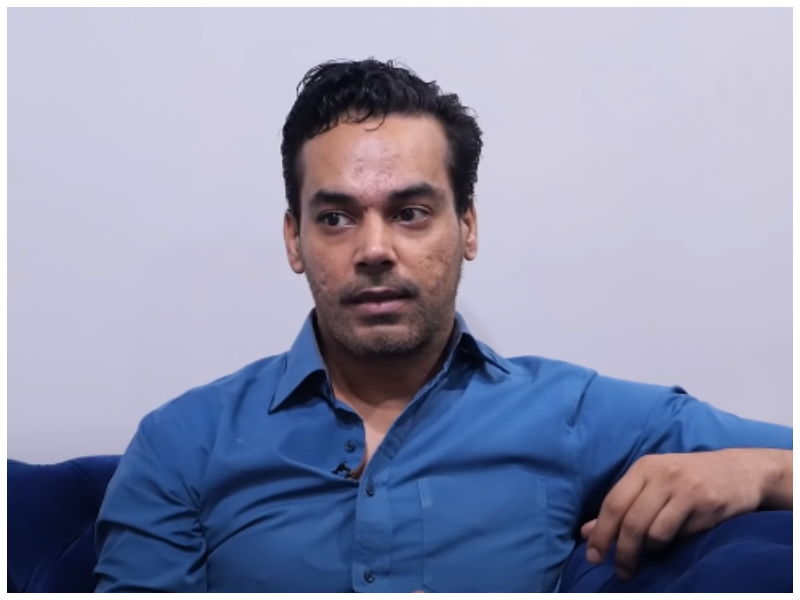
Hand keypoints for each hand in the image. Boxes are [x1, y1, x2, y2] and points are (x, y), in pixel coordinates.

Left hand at [582, 449, 766, 579]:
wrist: (740, 471)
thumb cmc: (689, 480)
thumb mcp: (653, 485)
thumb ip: (622, 507)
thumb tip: (587, 532)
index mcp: (642, 468)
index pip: (612, 503)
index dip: (600, 532)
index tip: (593, 556)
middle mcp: (659, 474)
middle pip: (628, 518)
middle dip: (619, 549)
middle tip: (619, 570)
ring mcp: (681, 487)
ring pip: (649, 528)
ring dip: (643, 551)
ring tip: (644, 558)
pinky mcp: (703, 501)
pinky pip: (674, 531)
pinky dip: (665, 544)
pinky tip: (668, 544)